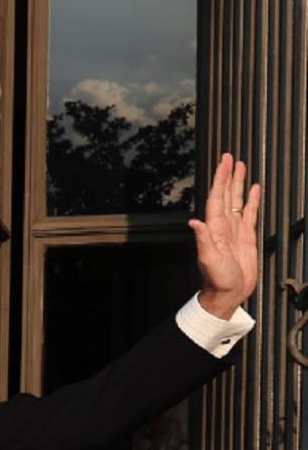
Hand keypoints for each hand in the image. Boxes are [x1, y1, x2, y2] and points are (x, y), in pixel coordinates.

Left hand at [191, 152, 261, 316]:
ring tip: (241, 166)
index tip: (223, 163)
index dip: (220, 179)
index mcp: (214, 228)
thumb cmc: (217, 279)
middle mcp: (223, 225)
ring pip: (237, 200)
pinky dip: (252, 200)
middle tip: (229, 156)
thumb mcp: (209, 260)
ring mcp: (235, 229)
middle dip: (227, 175)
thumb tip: (194, 222)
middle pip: (226, 193)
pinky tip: (254, 189)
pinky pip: (250, 213)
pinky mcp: (246, 237)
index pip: (217, 197)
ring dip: (238, 183)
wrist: (229, 293)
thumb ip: (203, 240)